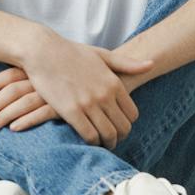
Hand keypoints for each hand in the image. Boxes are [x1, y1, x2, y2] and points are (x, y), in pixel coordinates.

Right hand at [0, 32, 153, 147]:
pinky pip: (89, 135)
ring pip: (107, 134)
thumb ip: (127, 64)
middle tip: (112, 140)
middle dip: (119, 137)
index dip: (127, 124)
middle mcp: (104, 94)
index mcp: (114, 82)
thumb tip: (151, 65)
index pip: (132, 114)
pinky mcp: (71, 111)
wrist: (43, 51)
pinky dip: (91, 142)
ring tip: (101, 144)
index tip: (119, 127)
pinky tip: (88, 141)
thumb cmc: (71, 52)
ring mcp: (88, 103)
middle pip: (123, 127)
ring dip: (107, 143)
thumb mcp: (102, 55)